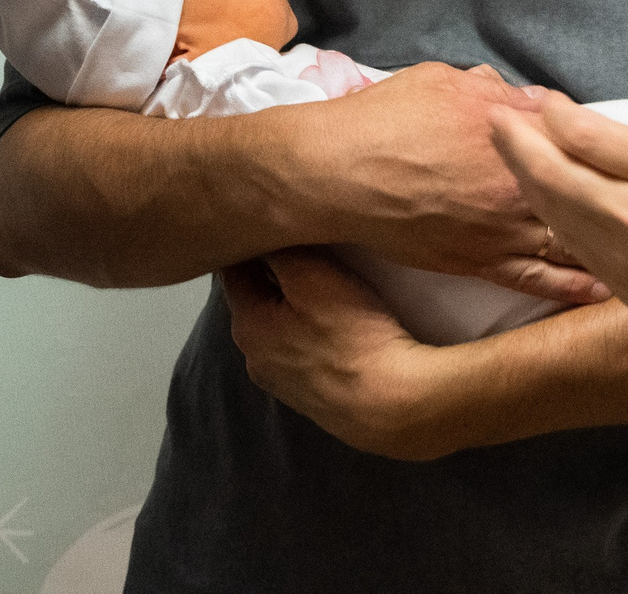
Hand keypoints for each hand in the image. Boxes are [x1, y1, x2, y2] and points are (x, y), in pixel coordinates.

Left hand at [222, 249, 469, 460]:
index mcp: (246, 325)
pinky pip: (306, 354)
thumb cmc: (351, 334)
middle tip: (305, 248)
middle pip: (258, 302)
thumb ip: (281, 250)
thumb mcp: (313, 275)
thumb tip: (260, 233)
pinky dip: (315, 336)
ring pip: (282, 330)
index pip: (234, 270)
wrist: (393, 407)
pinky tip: (340, 330)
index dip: (252, 243)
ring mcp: (284, 386)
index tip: (270, 221)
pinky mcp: (314, 402)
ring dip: (296, 310)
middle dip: (275, 277)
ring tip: (327, 287)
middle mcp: (254, 359)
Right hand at [299, 62, 604, 303]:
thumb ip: (493, 89)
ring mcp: (502, 225)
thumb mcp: (443, 81)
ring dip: (609, 241)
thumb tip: (526, 96)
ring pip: (572, 235)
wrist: (336, 173)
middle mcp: (517, 179)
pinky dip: (575, 286)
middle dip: (618, 192)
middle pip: (584, 186)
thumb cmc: (381, 120)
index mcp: (511, 126)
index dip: (593, 138)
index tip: (614, 147)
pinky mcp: (482, 262)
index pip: (571, 131)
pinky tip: (607, 289)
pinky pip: (539, 279)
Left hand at [489, 97, 627, 376]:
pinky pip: (573, 243)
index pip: (588, 134)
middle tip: (497, 117)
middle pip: (553, 170)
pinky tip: (544, 203)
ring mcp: (622, 255)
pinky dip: (552, 216)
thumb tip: (624, 144)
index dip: (556, 113)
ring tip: (508, 154)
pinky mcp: (620, 286)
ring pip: (554, 210)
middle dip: (517, 140)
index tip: (544, 100)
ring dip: (525, 178)